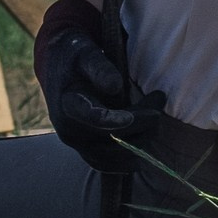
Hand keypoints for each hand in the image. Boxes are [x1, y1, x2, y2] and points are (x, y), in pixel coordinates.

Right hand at [38, 14, 165, 171]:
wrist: (58, 67)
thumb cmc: (75, 56)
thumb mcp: (86, 53)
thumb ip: (99, 68)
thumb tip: (115, 86)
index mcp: (69, 106)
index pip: (100, 122)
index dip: (129, 122)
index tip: (153, 113)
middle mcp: (70, 132)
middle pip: (114, 141)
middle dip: (143, 126)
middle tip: (159, 99)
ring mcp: (77, 145)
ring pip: (114, 159)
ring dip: (140, 142)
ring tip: (154, 117)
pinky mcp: (85, 150)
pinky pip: (108, 164)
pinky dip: (128, 156)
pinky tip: (144, 136)